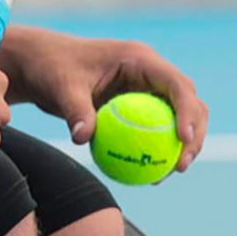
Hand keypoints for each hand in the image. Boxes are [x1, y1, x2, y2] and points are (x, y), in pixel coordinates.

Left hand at [0, 26, 207, 172]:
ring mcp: (147, 88)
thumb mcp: (61, 87)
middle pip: (189, 101)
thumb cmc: (52, 68)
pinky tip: (152, 176)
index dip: (187, 111)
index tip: (182, 140)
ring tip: (170, 174)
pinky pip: (157, 128)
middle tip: (180, 166)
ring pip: (179, 116)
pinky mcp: (140, 103)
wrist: (42, 66)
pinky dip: (159, 149)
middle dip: (194, 133)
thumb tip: (83, 138)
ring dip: (183, 144)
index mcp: (140, 59)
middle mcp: (150, 71)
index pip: (176, 84)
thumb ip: (75, 111)